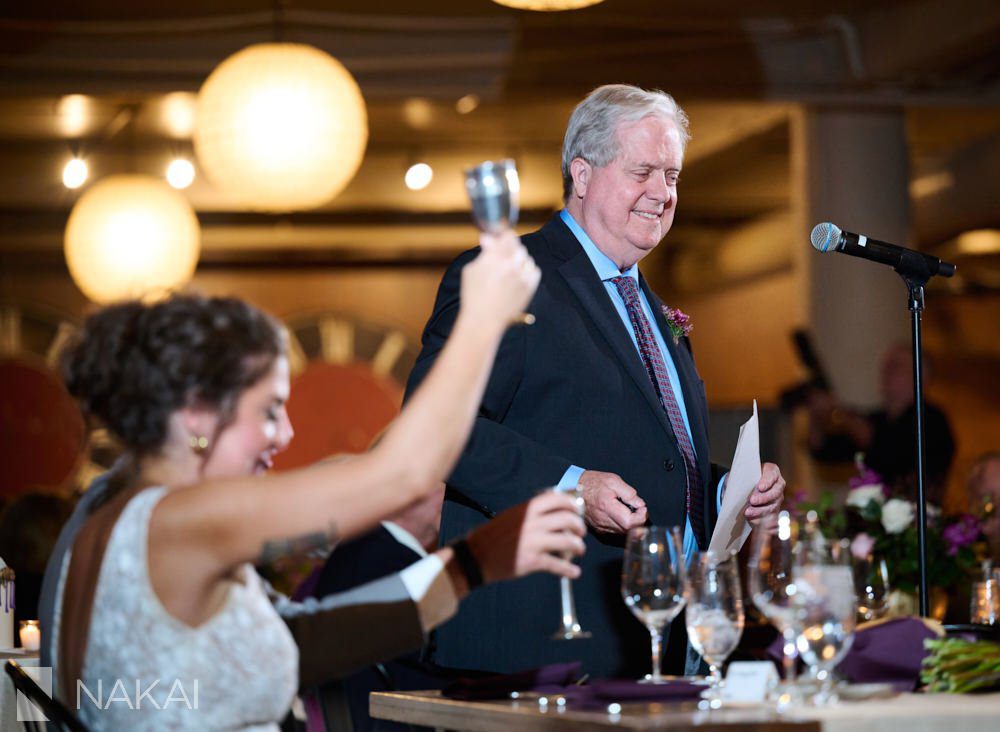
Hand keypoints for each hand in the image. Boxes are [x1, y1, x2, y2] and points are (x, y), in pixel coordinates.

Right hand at [460, 230, 539, 328]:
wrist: (484, 321)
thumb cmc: (473, 296)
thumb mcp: (471, 270)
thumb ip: (483, 253)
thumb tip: (488, 238)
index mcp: (494, 258)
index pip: (507, 236)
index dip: (504, 235)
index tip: (501, 238)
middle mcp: (510, 265)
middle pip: (518, 246)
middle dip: (510, 249)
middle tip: (502, 256)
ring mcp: (522, 277)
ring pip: (526, 258)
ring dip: (519, 260)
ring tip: (509, 269)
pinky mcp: (529, 287)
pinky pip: (534, 270)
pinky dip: (528, 270)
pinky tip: (518, 277)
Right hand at [466, 491, 585, 582]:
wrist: (475, 556)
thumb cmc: (494, 535)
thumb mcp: (512, 515)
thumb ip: (532, 513)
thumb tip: (555, 511)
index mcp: (527, 508)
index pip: (558, 499)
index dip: (572, 504)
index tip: (577, 511)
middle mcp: (532, 522)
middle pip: (567, 519)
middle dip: (579, 527)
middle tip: (580, 533)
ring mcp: (533, 541)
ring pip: (567, 542)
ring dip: (578, 547)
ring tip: (579, 550)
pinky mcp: (532, 561)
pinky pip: (558, 565)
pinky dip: (569, 570)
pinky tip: (573, 573)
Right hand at [578, 470, 646, 533]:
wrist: (575, 487)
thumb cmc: (592, 483)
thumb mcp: (613, 481)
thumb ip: (629, 493)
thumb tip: (640, 504)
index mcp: (607, 507)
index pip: (630, 523)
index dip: (641, 517)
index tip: (642, 508)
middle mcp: (603, 520)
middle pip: (629, 530)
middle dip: (638, 520)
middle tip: (638, 508)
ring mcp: (600, 526)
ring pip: (623, 532)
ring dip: (630, 523)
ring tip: (627, 509)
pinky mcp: (598, 529)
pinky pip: (615, 530)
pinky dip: (622, 524)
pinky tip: (620, 514)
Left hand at [744, 462, 785, 525]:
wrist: (741, 491)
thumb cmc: (741, 479)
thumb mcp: (738, 475)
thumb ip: (738, 476)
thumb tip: (735, 484)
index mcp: (771, 471)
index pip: (772, 475)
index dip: (767, 481)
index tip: (760, 487)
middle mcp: (777, 485)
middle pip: (775, 492)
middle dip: (763, 498)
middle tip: (752, 500)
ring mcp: (777, 500)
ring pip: (772, 506)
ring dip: (760, 510)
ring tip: (748, 512)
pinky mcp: (773, 512)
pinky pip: (769, 518)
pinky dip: (760, 519)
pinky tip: (751, 520)